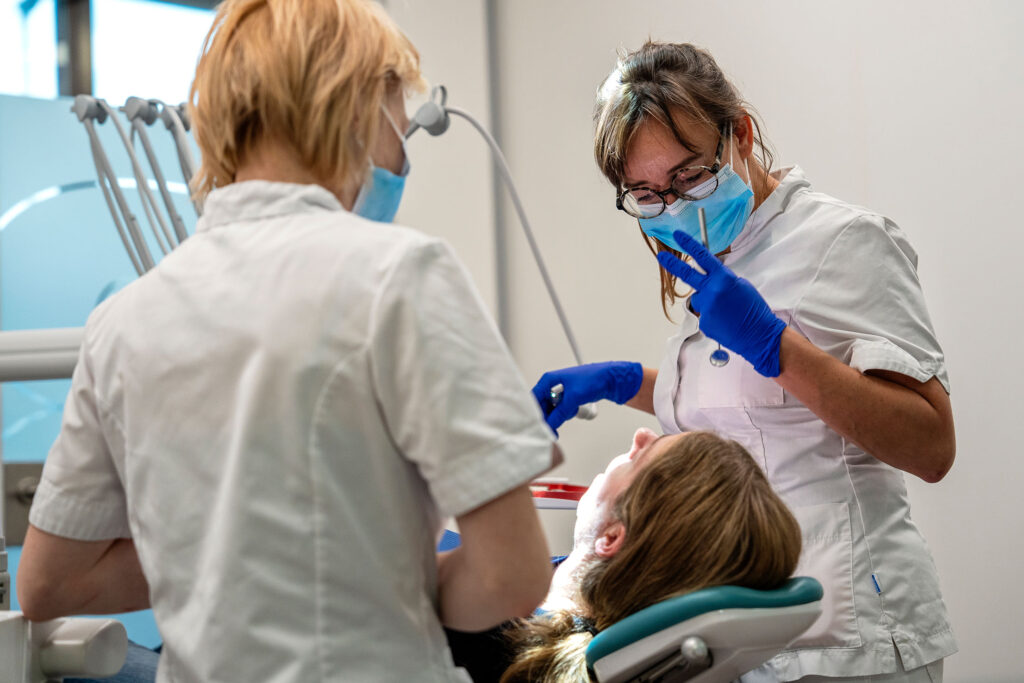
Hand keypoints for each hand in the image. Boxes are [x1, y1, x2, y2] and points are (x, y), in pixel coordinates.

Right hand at [531, 361, 642, 434]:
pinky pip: (561, 410)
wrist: (611, 379)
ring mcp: (559, 392)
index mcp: (548, 380)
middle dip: (549, 417)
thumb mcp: (573, 398)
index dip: (535, 414)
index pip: (534, 400)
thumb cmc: (592, 379)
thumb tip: (549, 426)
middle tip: (553, 430)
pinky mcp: (567, 398)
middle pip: (542, 407)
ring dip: (560, 415)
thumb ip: (559, 413)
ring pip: (552, 410)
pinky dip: (566, 414)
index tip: (537, 427)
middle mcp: (551, 385)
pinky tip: (575, 411)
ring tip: (572, 411)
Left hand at [656, 229, 785, 376]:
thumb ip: (722, 279)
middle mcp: (711, 291)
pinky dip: (712, 317)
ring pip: (698, 299)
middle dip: (672, 264)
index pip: (703, 256)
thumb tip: (710, 277)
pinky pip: (703, 314)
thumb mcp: (741, 286)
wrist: (758, 335)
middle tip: (661, 256)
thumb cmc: (753, 309)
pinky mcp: (703, 322)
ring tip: (725, 311)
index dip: (689, 244)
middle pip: (687, 274)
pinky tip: (724, 322)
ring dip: (707, 302)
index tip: (678, 236)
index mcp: (723, 278)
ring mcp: (705, 307)